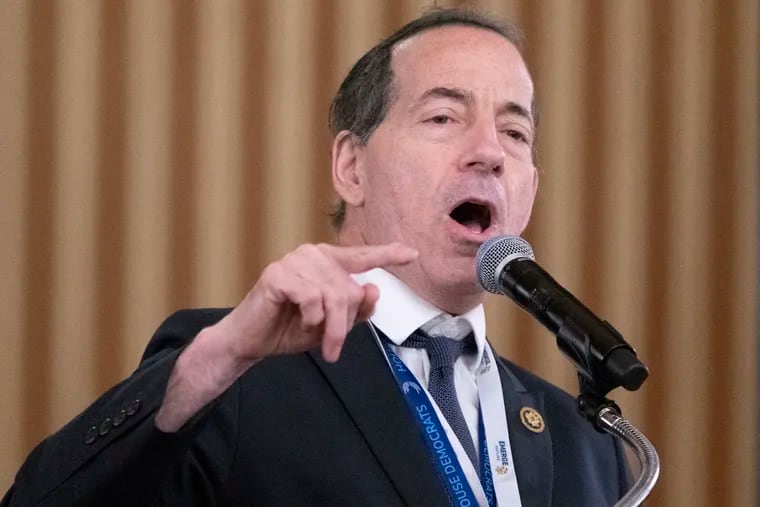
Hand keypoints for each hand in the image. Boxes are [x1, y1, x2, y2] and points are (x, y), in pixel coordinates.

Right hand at [215, 242, 417, 362]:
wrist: (252, 340)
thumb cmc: (290, 328)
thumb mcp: (331, 324)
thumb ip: (356, 309)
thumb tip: (374, 289)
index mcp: (327, 262)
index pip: (362, 256)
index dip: (388, 255)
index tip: (412, 254)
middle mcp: (312, 255)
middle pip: (350, 289)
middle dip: (345, 323)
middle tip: (333, 346)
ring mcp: (294, 261)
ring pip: (334, 294)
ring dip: (330, 326)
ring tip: (318, 338)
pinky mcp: (277, 274)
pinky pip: (312, 297)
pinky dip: (311, 318)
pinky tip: (301, 322)